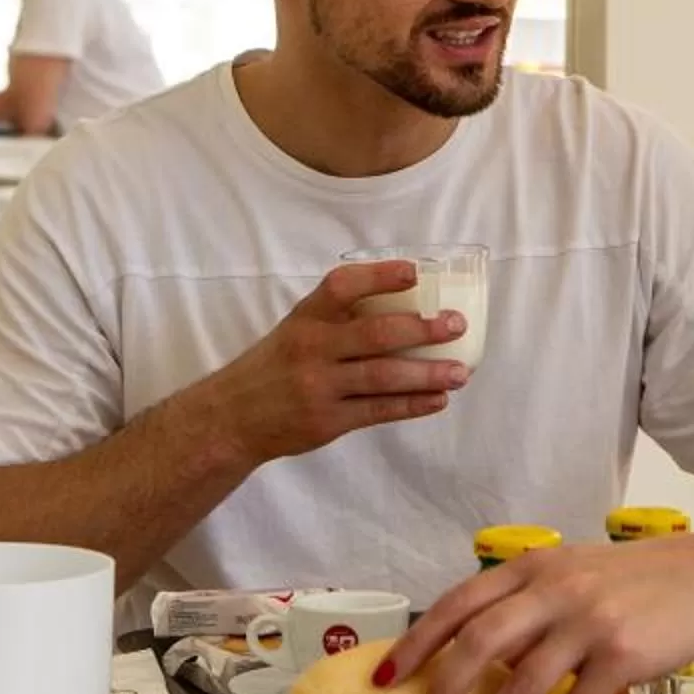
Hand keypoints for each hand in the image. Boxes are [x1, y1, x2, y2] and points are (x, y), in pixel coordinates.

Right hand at [212, 261, 472, 467]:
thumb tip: (408, 302)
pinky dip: (412, 404)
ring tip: (461, 373)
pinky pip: (378, 411)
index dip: (380, 276)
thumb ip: (338, 316)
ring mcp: (319, 386)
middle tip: (457, 325)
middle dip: (423, 329)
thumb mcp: (296, 328)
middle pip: (376, 334)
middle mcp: (312, 347)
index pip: (343, 286)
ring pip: (384, 377)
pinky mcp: (327, 421)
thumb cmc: (276, 365)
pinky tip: (438, 399)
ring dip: (428, 374)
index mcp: (306, 316)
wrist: (232, 417)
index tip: (414, 272)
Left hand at [390, 529, 693, 693]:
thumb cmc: (645, 579)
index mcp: (536, 565)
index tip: (387, 676)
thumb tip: (479, 652)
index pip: (459, 602)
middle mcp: (555, 590)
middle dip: (443, 689)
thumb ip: (531, 599)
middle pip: (478, 643)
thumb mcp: (577, 570)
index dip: (417, 641)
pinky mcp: (623, 657)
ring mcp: (589, 623)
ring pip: (520, 682)